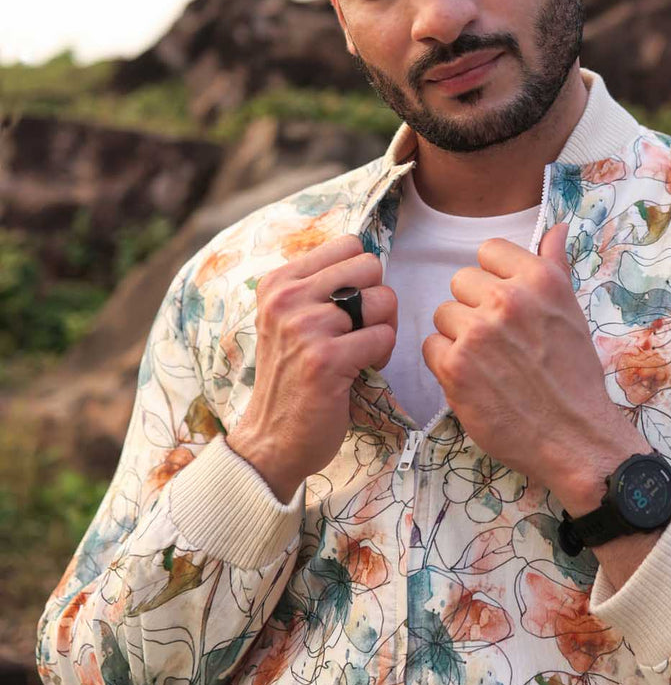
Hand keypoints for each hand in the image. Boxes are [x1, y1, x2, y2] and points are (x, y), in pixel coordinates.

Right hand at [227, 234, 396, 501]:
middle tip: (358, 332)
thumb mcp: (290, 320)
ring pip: (383, 300)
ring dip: (382, 330)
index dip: (361, 278)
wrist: (271, 439)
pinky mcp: (326, 358)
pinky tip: (358, 373)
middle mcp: (287, 298)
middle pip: (371, 266)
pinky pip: (384, 337)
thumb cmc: (292, 377)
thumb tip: (367, 254)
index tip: (347, 308)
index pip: (350, 245)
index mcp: (278, 282)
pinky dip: (382, 357)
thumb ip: (319, 286)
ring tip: (358, 354)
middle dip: (377, 300)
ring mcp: (305, 327)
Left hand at [423, 223, 640, 512]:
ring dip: (458, 337)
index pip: (489, 250)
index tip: (507, 305)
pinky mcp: (455, 367)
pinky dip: (446, 364)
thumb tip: (554, 227)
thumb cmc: (575, 375)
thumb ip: (554, 265)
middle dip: (474, 308)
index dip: (493, 278)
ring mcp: (478, 333)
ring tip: (488, 363)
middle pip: (460, 281)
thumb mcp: (572, 312)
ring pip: (443, 314)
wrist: (575, 436)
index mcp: (539, 279)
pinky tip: (474, 380)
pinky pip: (430, 346)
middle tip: (499, 340)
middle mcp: (507, 299)